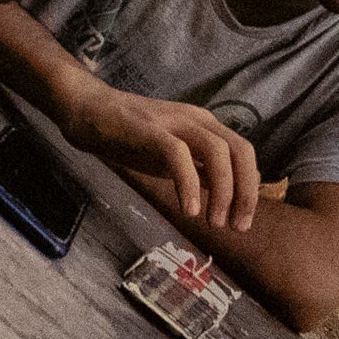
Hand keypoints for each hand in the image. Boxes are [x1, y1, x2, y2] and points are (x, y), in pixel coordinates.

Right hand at [68, 86, 262, 234]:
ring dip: (223, 190)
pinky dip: (188, 184)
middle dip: (245, 192)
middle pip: (240, 150)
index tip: (241, 222)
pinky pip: (178, 155)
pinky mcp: (149, 130)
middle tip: (237, 227)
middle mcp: (196, 120)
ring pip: (217, 151)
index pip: (244, 153)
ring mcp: (173, 123)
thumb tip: (230, 194)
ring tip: (214, 223)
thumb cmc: (131, 136)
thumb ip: (201, 169)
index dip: (250, 189)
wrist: (89, 111)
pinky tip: (189, 210)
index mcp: (205, 125)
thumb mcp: (174, 155)